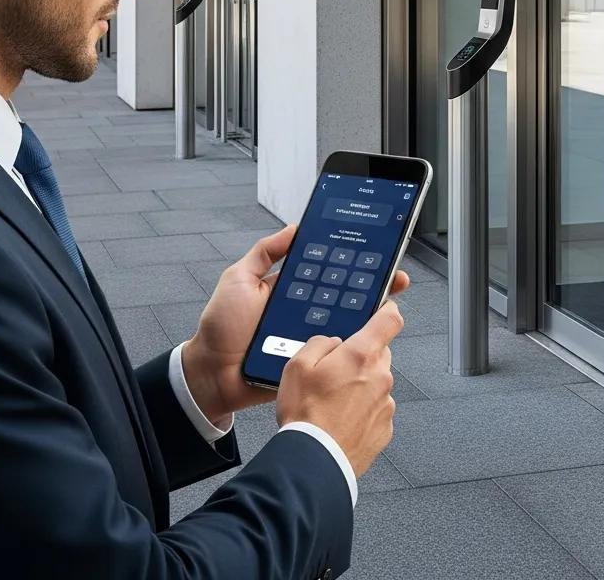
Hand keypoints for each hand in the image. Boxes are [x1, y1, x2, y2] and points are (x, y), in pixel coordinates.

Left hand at [181, 224, 410, 425]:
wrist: (211, 376)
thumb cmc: (220, 329)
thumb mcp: (238, 280)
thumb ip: (263, 252)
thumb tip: (293, 228)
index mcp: (292, 288)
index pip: (326, 268)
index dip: (348, 258)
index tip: (370, 248)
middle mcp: (306, 309)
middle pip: (344, 293)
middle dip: (370, 282)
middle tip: (391, 273)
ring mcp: (310, 335)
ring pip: (346, 320)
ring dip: (367, 310)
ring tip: (386, 298)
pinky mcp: (311, 359)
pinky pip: (336, 348)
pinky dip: (353, 341)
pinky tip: (369, 331)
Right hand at [276, 300, 404, 476]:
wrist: (314, 462)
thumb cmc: (306, 416)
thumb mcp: (297, 366)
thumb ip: (319, 343)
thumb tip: (332, 342)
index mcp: (361, 354)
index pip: (389, 319)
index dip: (387, 310)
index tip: (384, 309)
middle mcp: (381, 376)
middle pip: (380, 354)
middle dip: (361, 358)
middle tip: (336, 372)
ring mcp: (385, 403)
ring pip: (377, 383)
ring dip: (362, 387)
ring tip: (334, 403)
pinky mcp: (385, 427)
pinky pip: (377, 410)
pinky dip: (363, 412)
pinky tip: (341, 420)